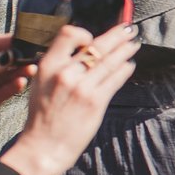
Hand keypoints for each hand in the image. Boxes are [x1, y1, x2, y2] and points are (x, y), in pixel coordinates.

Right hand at [0, 23, 140, 174]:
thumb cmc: (43, 116)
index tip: (94, 35)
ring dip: (126, 50)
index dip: (84, 32)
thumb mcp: (41, 83)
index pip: (69, 34)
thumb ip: (59, 66)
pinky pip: (115, 79)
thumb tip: (82, 51)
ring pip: (110, 60)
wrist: (44, 145)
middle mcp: (65, 73)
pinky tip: (129, 65)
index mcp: (48, 65)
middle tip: (130, 29)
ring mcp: (82, 87)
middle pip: (97, 45)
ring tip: (134, 44)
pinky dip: (125, 69)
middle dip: (117, 35)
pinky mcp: (95, 101)